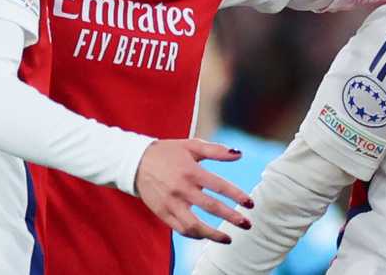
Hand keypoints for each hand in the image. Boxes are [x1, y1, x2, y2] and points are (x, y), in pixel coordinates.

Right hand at [135, 139, 253, 243]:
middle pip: (210, 207)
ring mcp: (171, 203)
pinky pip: (180, 229)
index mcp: (191, 171)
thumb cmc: (168, 152)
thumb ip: (216, 150)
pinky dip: (195, 235)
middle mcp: (181, 189)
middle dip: (231, 217)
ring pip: (194, 225)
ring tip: (228, 239)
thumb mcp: (192, 146)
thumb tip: (239, 153)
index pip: (219, 186)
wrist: (136, 162)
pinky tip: (207, 236)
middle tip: (247, 224)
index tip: (250, 204)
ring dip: (213, 234)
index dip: (237, 195)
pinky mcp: (162, 213)